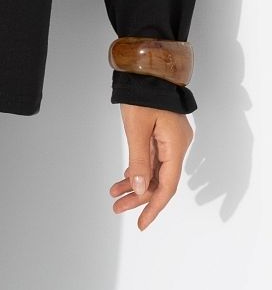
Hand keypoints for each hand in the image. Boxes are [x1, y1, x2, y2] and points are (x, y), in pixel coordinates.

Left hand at [109, 103, 193, 229]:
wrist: (147, 66)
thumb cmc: (143, 93)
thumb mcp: (137, 128)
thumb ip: (139, 160)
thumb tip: (141, 189)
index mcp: (175, 146)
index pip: (167, 186)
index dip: (154, 206)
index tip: (142, 223)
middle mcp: (176, 145)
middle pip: (159, 180)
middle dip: (139, 196)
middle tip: (117, 208)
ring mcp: (169, 139)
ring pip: (154, 169)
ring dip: (135, 182)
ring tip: (114, 194)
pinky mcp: (161, 132)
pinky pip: (151, 157)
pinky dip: (138, 167)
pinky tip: (125, 178)